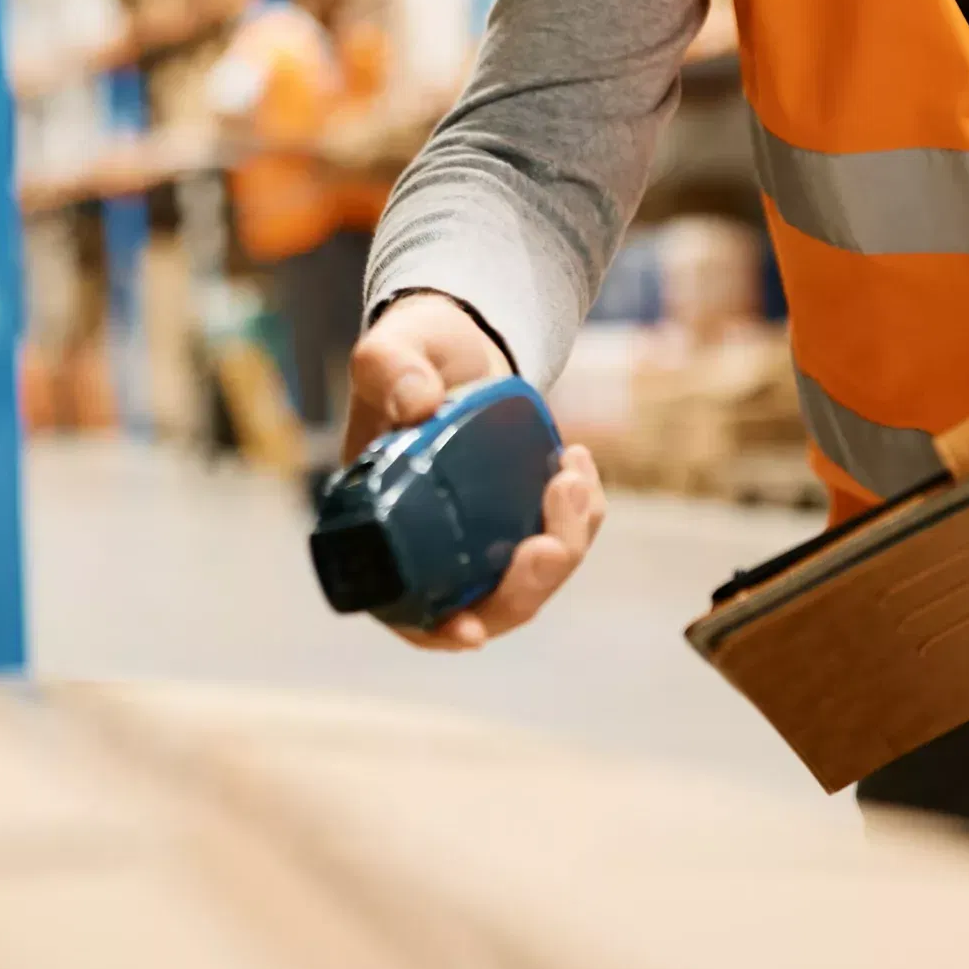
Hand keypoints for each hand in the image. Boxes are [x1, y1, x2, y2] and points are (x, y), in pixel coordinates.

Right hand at [342, 292, 605, 650]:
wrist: (459, 337)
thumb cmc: (412, 349)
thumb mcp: (392, 350)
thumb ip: (392, 369)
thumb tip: (419, 403)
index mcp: (387, 525)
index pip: (405, 605)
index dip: (436, 631)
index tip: (471, 630)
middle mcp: (438, 544)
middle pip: (486, 605)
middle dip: (526, 587)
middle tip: (548, 544)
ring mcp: (486, 535)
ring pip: (533, 580)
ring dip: (564, 544)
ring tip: (573, 475)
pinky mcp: (524, 515)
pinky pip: (562, 537)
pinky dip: (580, 515)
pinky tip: (576, 461)